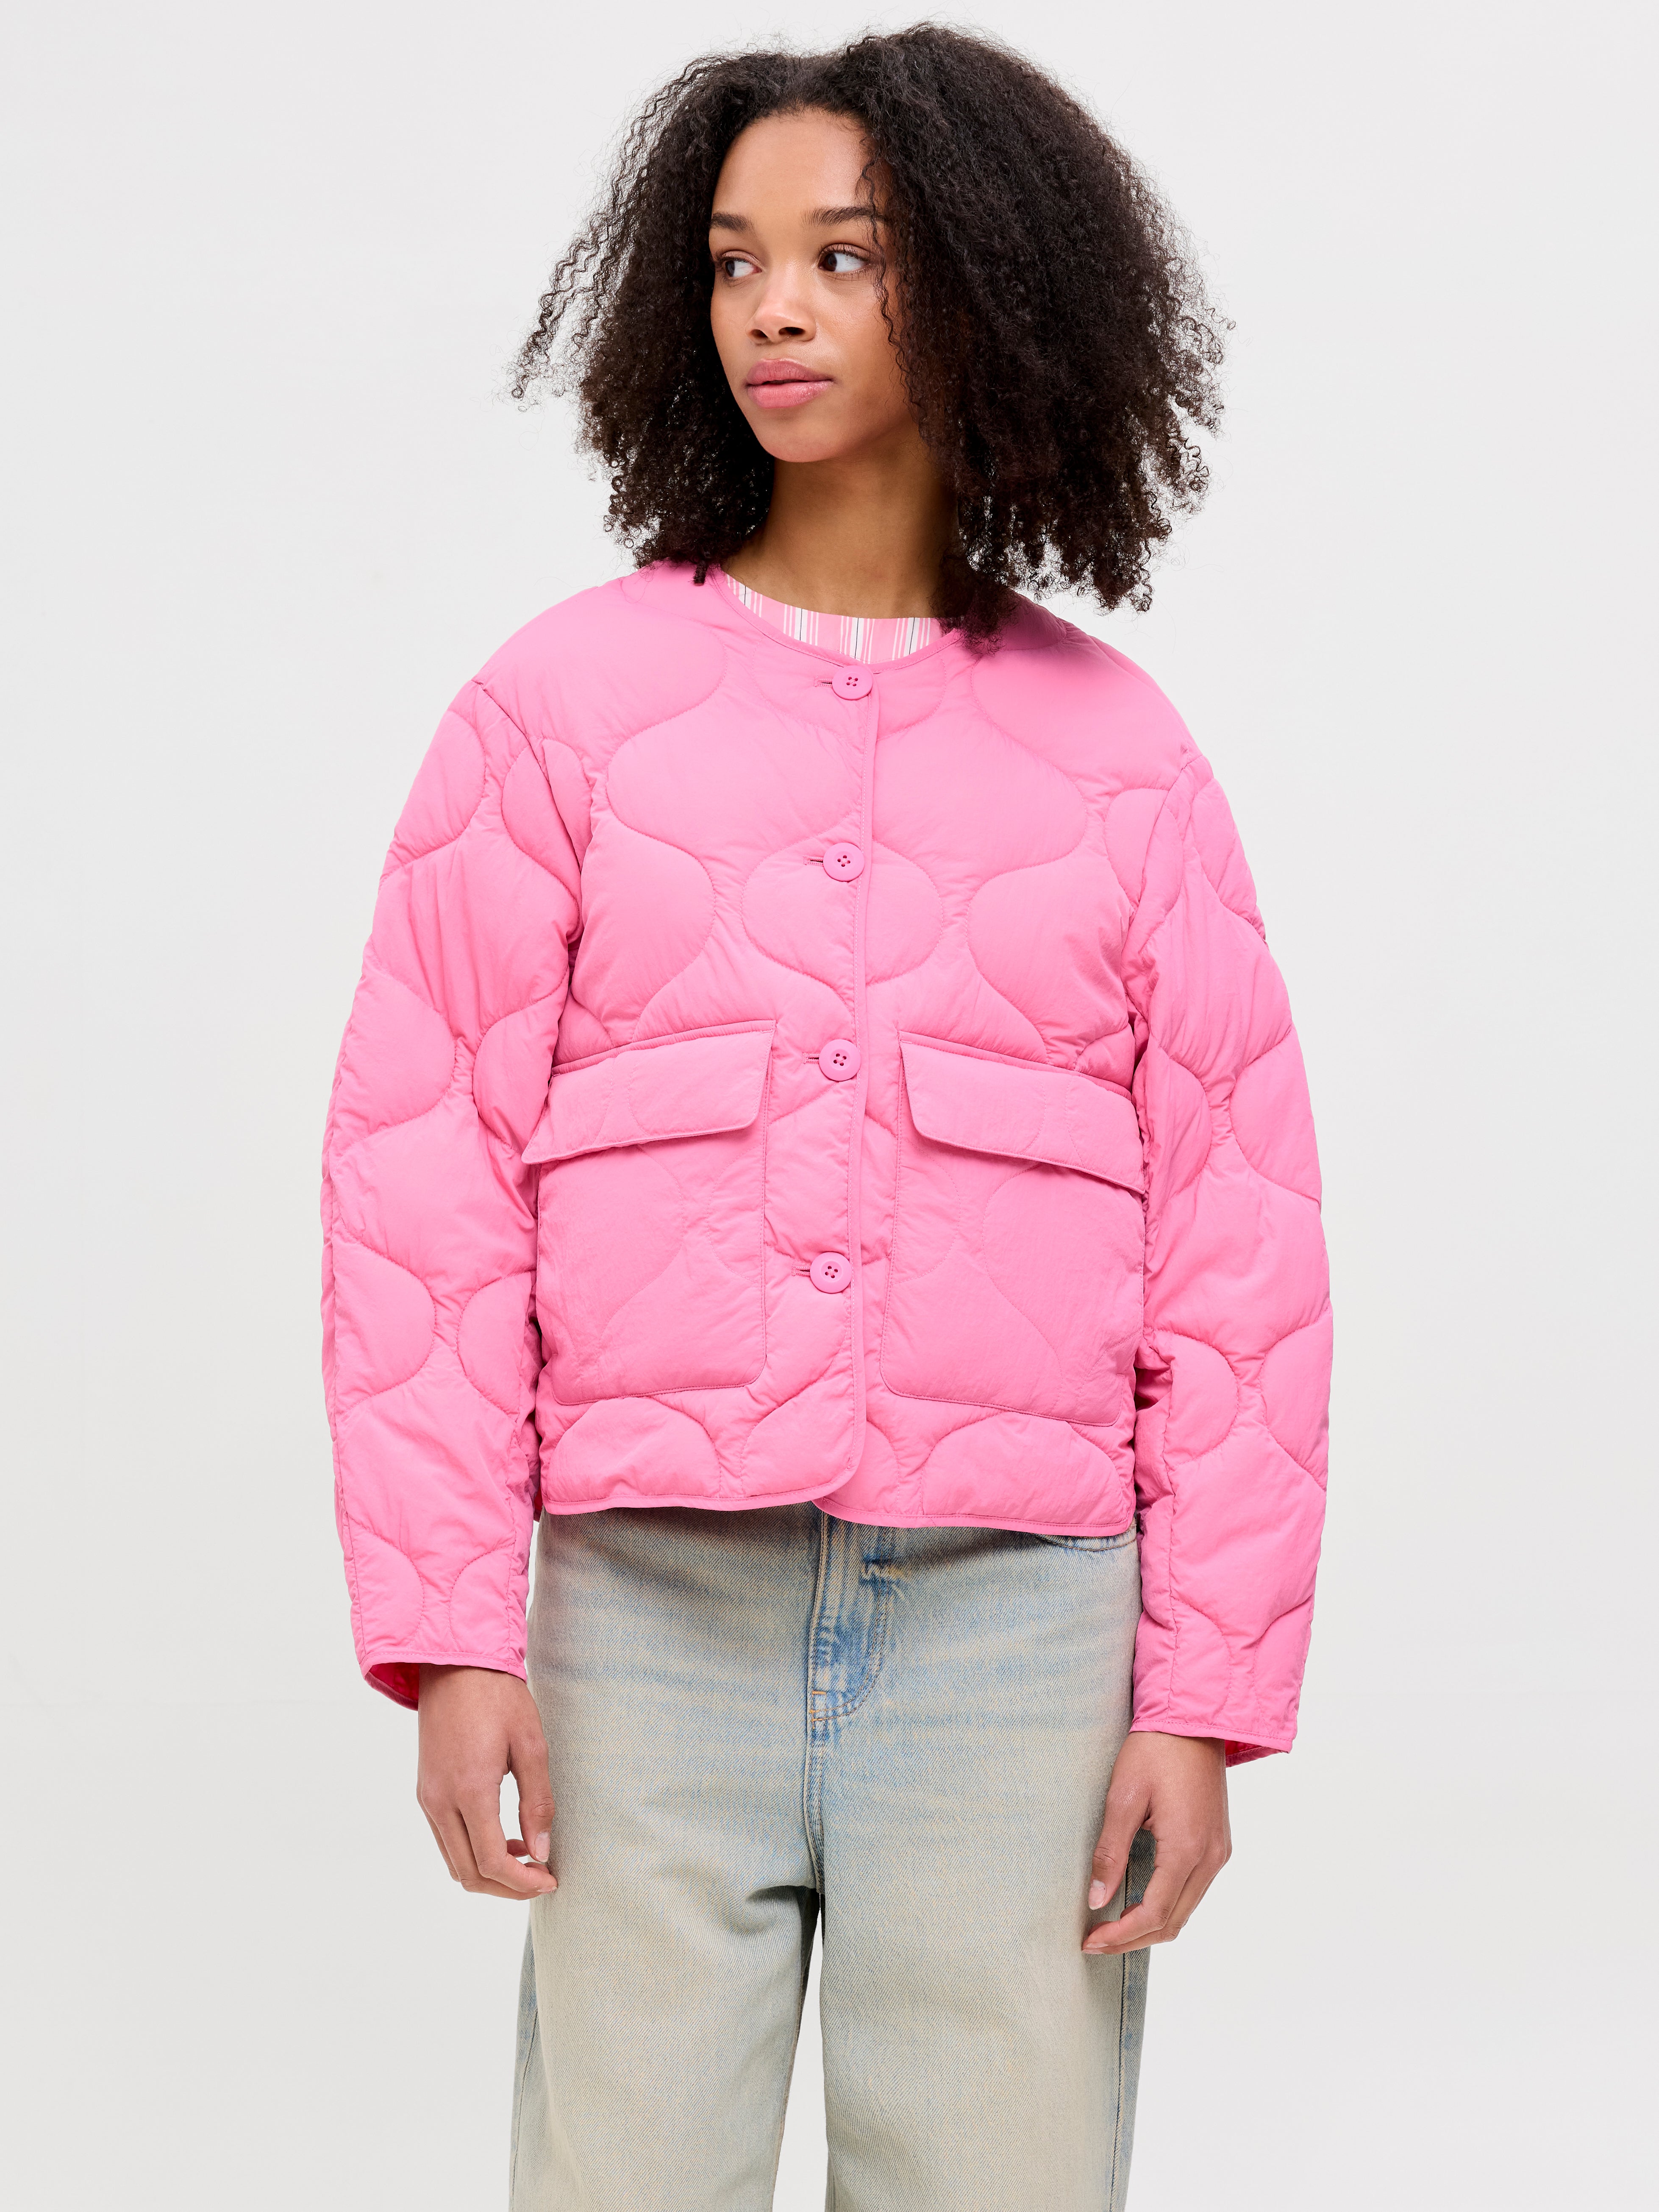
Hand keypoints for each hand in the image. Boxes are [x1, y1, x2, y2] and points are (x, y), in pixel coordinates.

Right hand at [416, 1665, 557, 1900]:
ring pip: (454, 1860)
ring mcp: (428, 1797)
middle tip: (541, 1878)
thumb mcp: (531, 1744)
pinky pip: (445, 1838)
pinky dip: (472, 1850)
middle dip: (506, 1887)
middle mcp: (440, 1801)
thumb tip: (543, 1852)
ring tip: (527, 1858)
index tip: (551, 1880)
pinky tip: (502, 1836)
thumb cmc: (498, 1697)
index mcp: (469, 1790)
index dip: (523, 1882)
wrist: (455, 1664)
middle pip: (468, 1873)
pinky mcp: (426, 1790)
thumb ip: (537, 1802)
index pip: (491, 1862)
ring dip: (488, 1871)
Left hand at [1082, 1730, 1229, 1953]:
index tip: (1090, 1941)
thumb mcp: (1123, 1797)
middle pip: (1173, 1922)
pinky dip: (1167, 1905)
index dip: (1121, 1935)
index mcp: (1187, 1849)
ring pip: (1185, 1910)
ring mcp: (1218, 1852)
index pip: (1154, 1914)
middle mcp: (1210, 1858)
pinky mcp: (1218, 1844)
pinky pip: (1194, 1890)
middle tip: (1095, 1940)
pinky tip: (1140, 1900)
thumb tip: (1096, 1899)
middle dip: (1133, 1938)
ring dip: (1151, 1925)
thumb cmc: (1155, 1751)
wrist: (1193, 1719)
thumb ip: (1111, 1852)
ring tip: (1112, 1925)